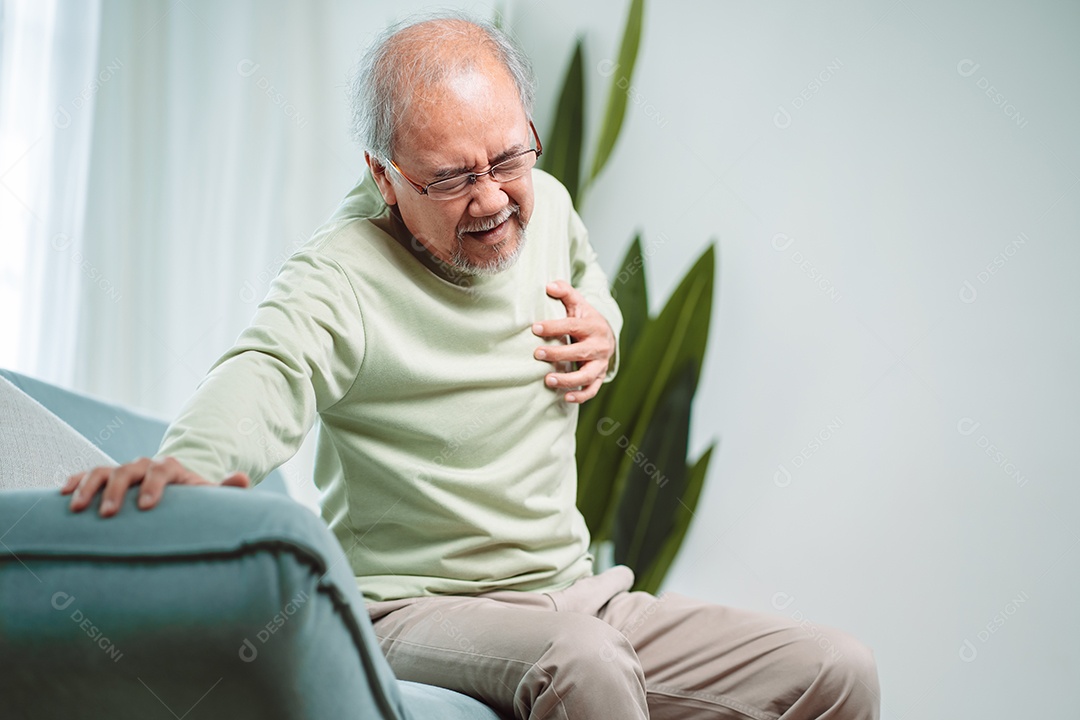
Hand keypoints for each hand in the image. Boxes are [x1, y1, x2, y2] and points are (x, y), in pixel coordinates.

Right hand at [61, 456, 249, 516]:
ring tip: (77, 508)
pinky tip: (62, 495)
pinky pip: (87, 475)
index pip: (162, 471)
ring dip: (89, 487)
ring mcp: (125, 471)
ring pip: (103, 471)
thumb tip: (242, 479)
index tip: (146, 507)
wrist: (176, 489)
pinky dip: (75, 482)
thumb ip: (225, 489)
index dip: (154, 486)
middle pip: (128, 470)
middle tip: (109, 514)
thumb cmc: (193, 498)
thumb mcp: (209, 494)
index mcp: (171, 468)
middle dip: (117, 490)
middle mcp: (145, 465)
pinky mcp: (107, 479)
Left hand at [532, 280, 615, 403]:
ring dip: (568, 379)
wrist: (607, 335)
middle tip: (537, 354)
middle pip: (579, 352)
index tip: (534, 328)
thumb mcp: (577, 303)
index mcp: (592, 325)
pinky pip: (592, 389)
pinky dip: (580, 396)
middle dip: (558, 354)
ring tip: (548, 380)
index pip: (572, 326)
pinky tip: (565, 398)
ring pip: (586, 375)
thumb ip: (564, 292)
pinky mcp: (599, 376)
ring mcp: (600, 363)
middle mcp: (599, 345)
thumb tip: (549, 285)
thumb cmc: (585, 318)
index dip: (553, 327)